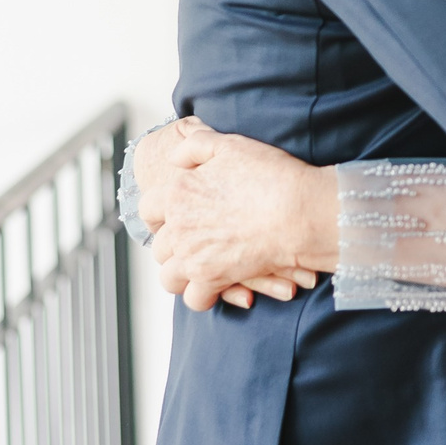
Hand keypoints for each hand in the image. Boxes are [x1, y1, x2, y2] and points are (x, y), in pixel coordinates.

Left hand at [140, 118, 340, 310]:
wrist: (297, 211)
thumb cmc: (270, 175)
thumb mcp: (230, 145)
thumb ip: (195, 145)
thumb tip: (173, 157)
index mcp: (178, 192)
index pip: (148, 208)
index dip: (157, 214)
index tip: (170, 218)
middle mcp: (178, 227)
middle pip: (159, 247)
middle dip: (172, 248)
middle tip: (192, 246)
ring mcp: (192, 256)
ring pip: (169, 277)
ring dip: (181, 276)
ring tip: (199, 272)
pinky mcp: (211, 279)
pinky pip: (194, 299)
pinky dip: (202, 297)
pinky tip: (216, 289)